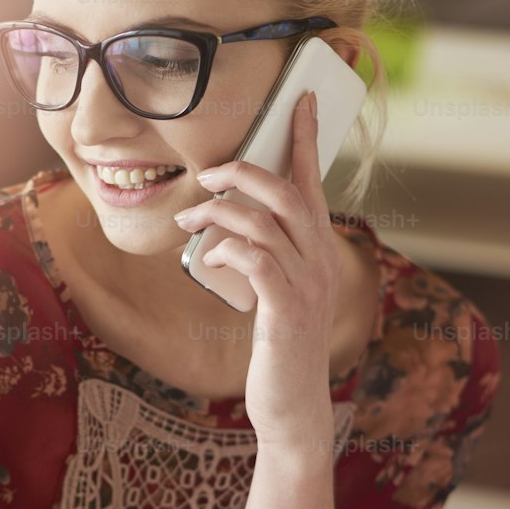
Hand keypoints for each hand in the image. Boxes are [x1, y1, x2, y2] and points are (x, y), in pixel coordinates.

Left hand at [174, 92, 340, 450]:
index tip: (299, 101)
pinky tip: (210, 260)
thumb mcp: (276, 297)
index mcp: (320, 253)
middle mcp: (321, 263)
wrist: (293, 407)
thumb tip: (229, 230)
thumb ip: (265, 260)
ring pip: (266, 224)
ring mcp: (307, 287)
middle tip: (206, 175)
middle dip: (245, 172)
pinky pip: (256, 262)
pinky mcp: (285, 312)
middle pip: (289, 194)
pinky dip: (228, 251)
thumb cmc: (280, 350)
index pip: (314, 185)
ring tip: (188, 222)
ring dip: (220, 214)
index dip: (307, 140)